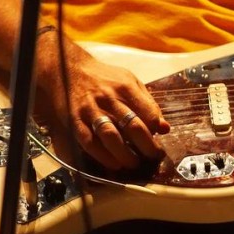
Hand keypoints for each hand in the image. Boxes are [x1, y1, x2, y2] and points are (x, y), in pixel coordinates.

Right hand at [42, 47, 169, 171]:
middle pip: (133, 127)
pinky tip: (113, 164)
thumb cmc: (105, 78)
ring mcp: (91, 111)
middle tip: (153, 156)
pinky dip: (103, 156)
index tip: (159, 139)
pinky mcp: (75, 121)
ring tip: (134, 163)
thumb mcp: (130, 82)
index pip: (149, 113)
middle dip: (147, 146)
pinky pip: (89, 142)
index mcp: (126, 88)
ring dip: (125, 155)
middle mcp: (109, 99)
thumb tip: (165, 128)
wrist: (69, 69)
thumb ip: (148, 104)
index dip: (156, 130)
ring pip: (111, 137)